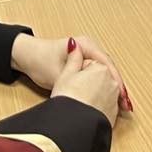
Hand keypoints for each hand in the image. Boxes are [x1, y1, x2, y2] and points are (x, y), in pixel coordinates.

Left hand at [12, 32, 131, 111]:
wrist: (26, 58)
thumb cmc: (40, 61)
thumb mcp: (59, 73)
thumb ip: (77, 79)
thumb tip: (93, 90)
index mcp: (85, 45)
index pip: (106, 64)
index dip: (115, 81)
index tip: (122, 97)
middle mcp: (89, 48)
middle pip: (108, 68)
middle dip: (117, 86)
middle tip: (125, 105)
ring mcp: (86, 55)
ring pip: (104, 73)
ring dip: (111, 88)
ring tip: (121, 106)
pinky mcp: (82, 64)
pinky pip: (97, 76)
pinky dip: (104, 87)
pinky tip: (109, 100)